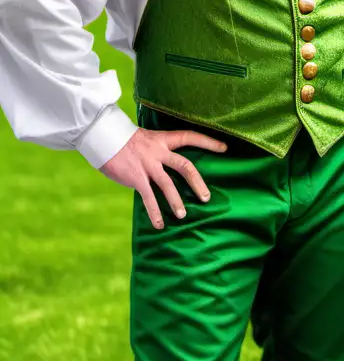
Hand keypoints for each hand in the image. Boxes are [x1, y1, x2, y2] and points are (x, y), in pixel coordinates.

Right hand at [99, 128, 227, 228]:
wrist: (101, 136)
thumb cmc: (123, 140)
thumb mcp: (146, 139)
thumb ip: (157, 151)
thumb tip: (166, 165)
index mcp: (163, 139)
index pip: (190, 137)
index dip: (208, 142)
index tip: (224, 148)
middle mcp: (158, 152)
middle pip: (185, 166)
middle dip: (197, 182)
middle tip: (206, 198)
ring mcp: (147, 165)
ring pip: (167, 184)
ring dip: (176, 201)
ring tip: (182, 215)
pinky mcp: (135, 177)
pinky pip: (148, 197)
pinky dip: (154, 211)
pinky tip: (159, 225)